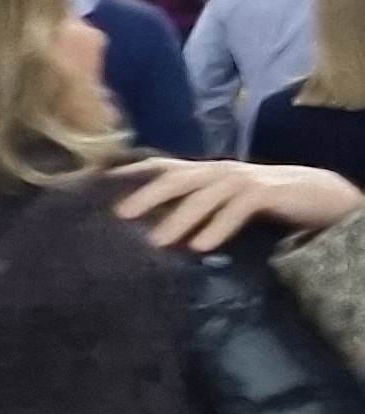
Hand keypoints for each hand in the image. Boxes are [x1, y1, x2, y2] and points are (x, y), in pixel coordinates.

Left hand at [115, 156, 363, 249]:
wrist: (315, 192)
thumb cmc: (261, 200)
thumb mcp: (222, 200)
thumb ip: (193, 208)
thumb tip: (154, 233)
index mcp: (204, 171)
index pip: (161, 166)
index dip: (130, 172)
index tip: (98, 184)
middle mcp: (217, 170)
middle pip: (174, 177)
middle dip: (146, 195)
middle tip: (118, 216)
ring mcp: (241, 178)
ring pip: (202, 196)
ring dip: (178, 219)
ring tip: (155, 243)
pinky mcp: (264, 192)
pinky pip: (236, 210)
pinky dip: (217, 228)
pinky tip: (200, 247)